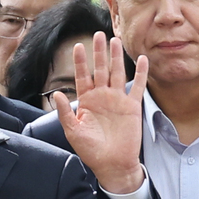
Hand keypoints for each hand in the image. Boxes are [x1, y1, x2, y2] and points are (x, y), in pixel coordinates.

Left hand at [55, 33, 146, 193]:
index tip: (78, 46)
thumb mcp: (73, 132)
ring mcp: (118, 100)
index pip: (82, 76)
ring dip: (116, 57)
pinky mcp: (132, 107)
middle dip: (99, 52)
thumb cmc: (91, 151)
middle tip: (98, 34)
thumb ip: (65, 112)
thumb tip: (57, 94)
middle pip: (100, 69)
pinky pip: (138, 86)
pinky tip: (142, 59)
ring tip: (115, 40)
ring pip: (117, 73)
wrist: (112, 164)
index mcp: (87, 101)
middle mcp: (102, 97)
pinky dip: (141, 73)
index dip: (80, 62)